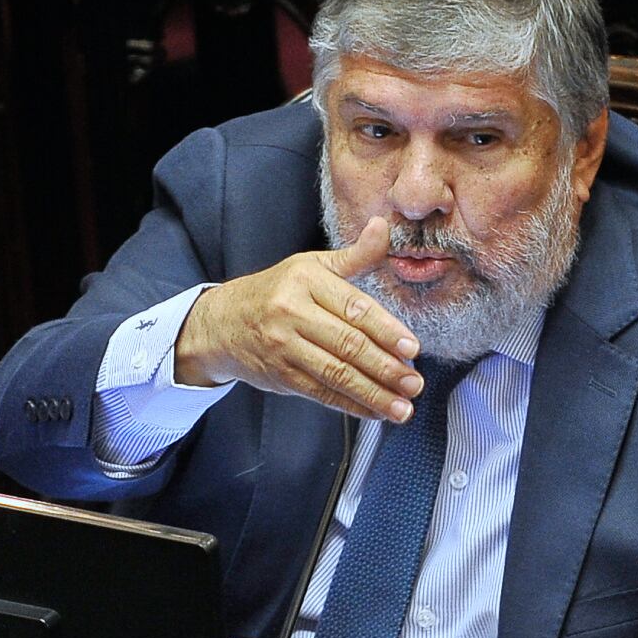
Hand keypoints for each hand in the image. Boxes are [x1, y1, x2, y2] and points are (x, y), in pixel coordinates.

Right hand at [175, 216, 424, 420]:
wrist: (222, 323)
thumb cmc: (277, 290)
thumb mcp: (312, 266)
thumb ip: (355, 256)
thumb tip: (383, 227)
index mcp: (306, 280)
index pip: (354, 307)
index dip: (386, 329)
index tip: (412, 347)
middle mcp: (292, 312)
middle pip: (347, 344)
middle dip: (386, 367)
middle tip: (414, 382)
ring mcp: (283, 347)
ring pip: (336, 374)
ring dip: (373, 393)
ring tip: (403, 407)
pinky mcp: (280, 376)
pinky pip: (321, 393)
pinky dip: (351, 405)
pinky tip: (375, 411)